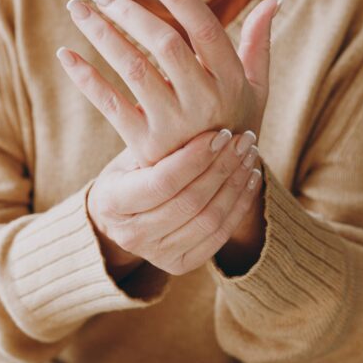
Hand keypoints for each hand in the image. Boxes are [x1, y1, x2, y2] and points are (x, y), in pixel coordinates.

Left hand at [57, 0, 281, 166]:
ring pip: (133, 68)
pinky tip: (66, 55)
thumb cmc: (233, 124)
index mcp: (232, 80)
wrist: (214, 188)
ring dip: (102, 35)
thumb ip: (259, 44)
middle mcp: (205, 102)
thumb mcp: (255, 88)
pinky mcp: (145, 145)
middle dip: (129, 12)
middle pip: (164, 44)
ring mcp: (174, 125)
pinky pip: (110, 105)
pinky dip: (86, 78)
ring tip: (78, 10)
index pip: (204, 27)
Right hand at [86, 126, 262, 276]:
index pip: (162, 181)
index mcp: (112, 203)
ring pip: (208, 220)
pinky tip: (249, 179)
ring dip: (235, 185)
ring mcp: (157, 255)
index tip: (220, 133)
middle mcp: (132, 235)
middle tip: (243, 139)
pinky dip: (239, 206)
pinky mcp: (179, 265)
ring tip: (249, 155)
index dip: (196, 158)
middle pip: (189, 202)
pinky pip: (218, 236)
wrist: (116, 219)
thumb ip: (154, 139)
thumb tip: (185, 98)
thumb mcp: (130, 153)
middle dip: (222, 168)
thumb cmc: (127, 174)